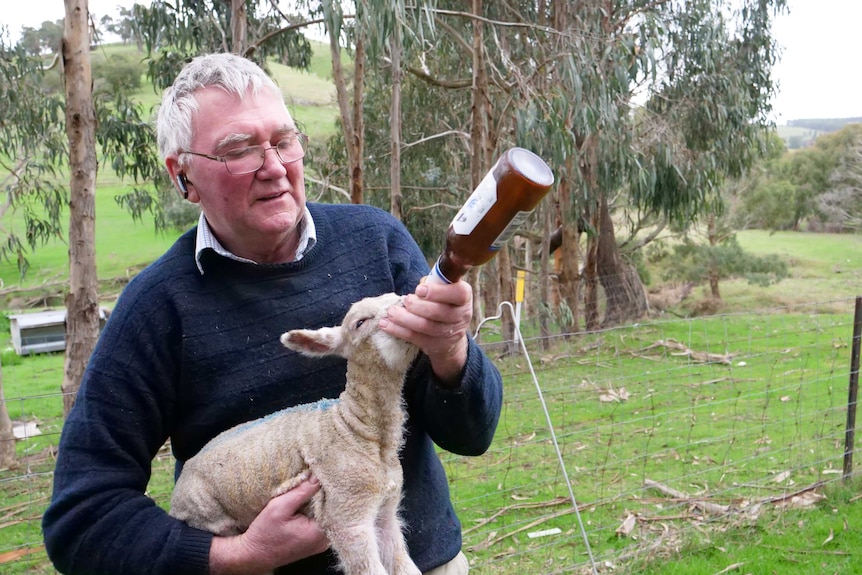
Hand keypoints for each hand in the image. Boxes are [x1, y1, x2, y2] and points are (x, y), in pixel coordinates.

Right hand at [209, 477, 328, 574]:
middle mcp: (325, 541)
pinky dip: (317, 510)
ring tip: (312, 486)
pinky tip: (308, 501)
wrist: (253, 555)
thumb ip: (301, 492)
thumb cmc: (264, 533)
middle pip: (334, 510)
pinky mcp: (315, 541)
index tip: (324, 473)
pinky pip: (322, 521)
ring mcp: (321, 543)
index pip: (336, 505)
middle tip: (318, 476)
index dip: (331, 488)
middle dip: (326, 493)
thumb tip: (318, 476)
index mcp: (319, 533)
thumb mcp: (279, 507)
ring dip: (321, 501)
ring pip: (328, 515)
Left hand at [380, 280, 471, 384]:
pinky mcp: (435, 345)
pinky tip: (385, 324)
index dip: (438, 292)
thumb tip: (422, 284)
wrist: (450, 335)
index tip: (419, 289)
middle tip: (405, 300)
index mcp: (464, 299)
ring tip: (391, 312)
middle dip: (418, 306)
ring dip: (405, 319)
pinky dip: (398, 331)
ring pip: (426, 327)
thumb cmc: (443, 303)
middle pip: (439, 312)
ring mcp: (449, 333)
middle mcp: (461, 316)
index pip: (458, 294)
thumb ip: (436, 284)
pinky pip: (415, 338)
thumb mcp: (445, 290)